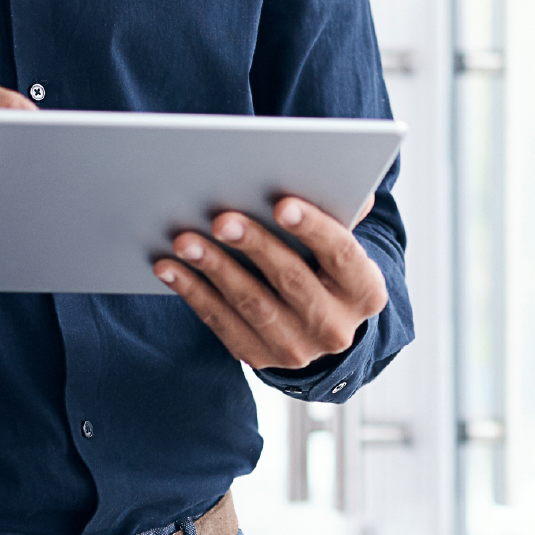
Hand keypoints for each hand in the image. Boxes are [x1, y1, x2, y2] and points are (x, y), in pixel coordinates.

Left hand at [153, 196, 389, 371]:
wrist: (319, 327)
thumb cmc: (326, 267)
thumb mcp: (341, 245)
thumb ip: (342, 211)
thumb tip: (338, 176)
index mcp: (364, 291)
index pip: (343, 254)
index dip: (313, 228)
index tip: (282, 204)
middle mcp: (335, 327)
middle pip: (292, 280)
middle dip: (254, 246)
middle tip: (221, 219)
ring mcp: (296, 349)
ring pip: (251, 303)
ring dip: (214, 268)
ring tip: (184, 240)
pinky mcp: (259, 358)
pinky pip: (221, 323)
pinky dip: (193, 293)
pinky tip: (170, 268)